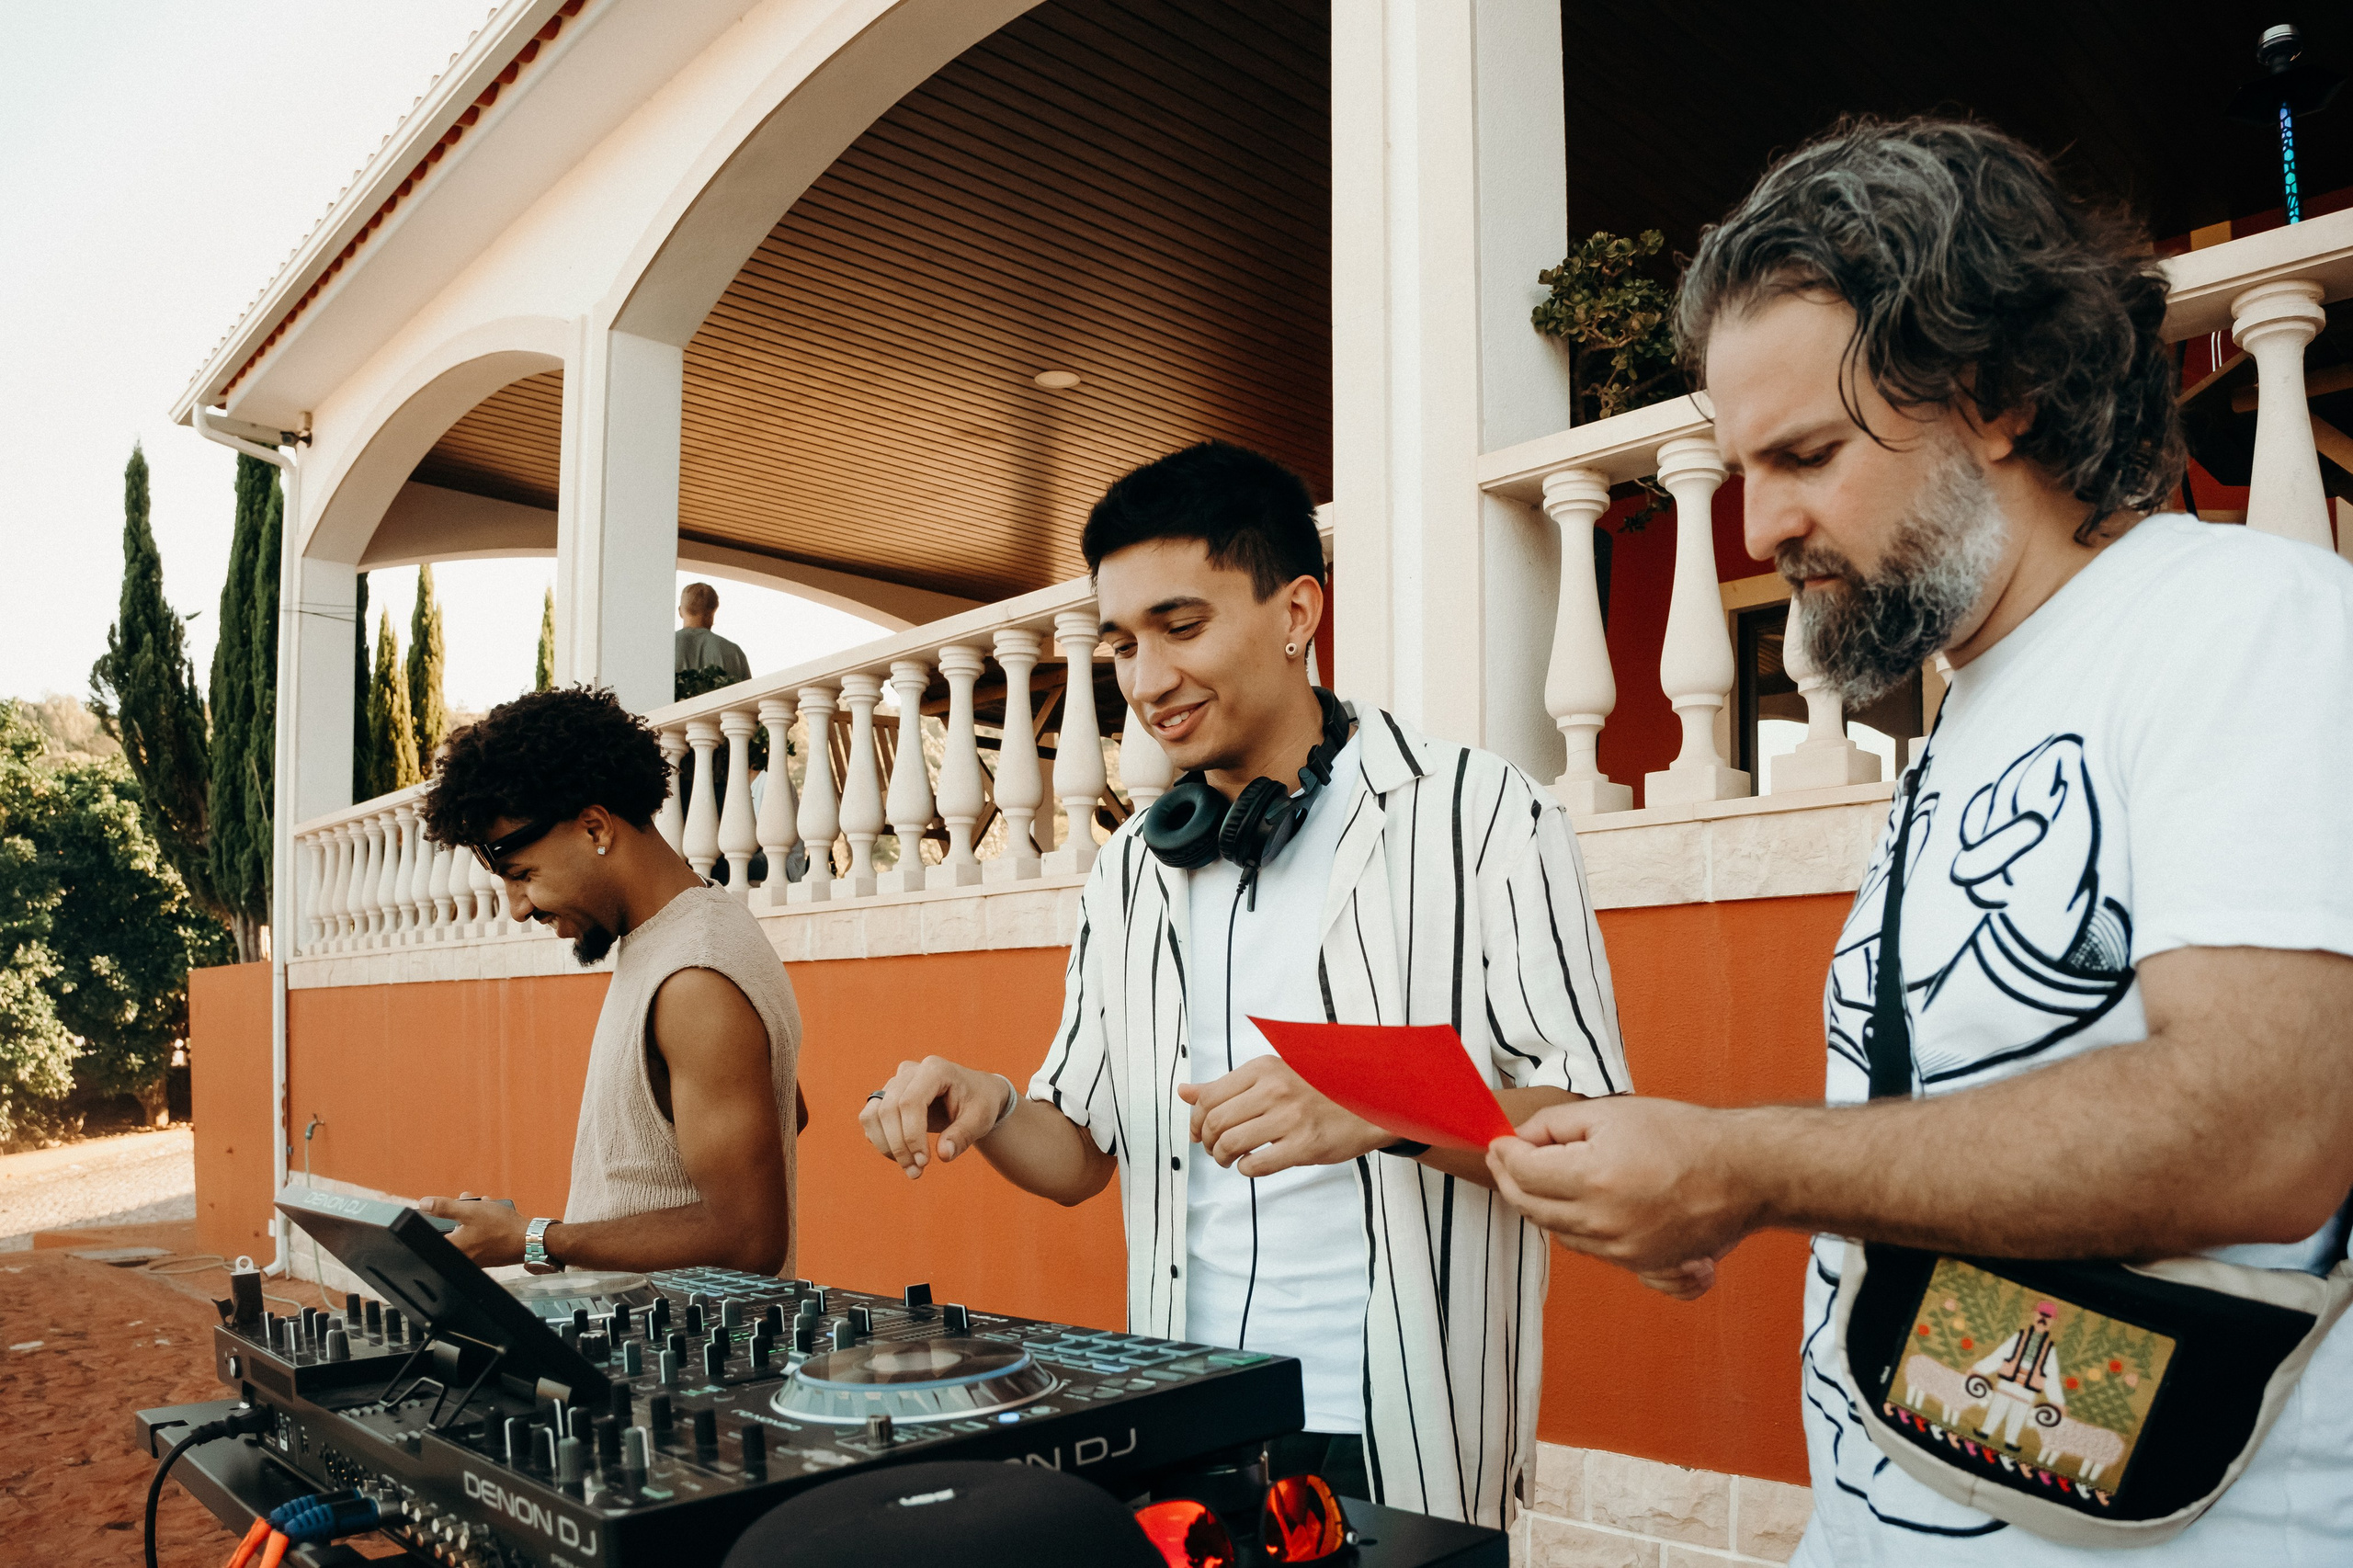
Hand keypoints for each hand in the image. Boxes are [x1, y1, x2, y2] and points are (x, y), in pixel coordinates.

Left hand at [417, 1192, 527, 1266]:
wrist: (527, 1240)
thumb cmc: (500, 1226)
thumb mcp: (470, 1210)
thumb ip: (444, 1207)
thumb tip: (424, 1204)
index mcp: (453, 1248)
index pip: (433, 1235)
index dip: (436, 1219)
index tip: (442, 1210)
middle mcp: (462, 1257)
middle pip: (451, 1232)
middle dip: (457, 1212)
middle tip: (466, 1201)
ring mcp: (475, 1258)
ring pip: (466, 1232)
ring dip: (471, 1216)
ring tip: (482, 1204)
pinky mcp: (487, 1256)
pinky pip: (478, 1238)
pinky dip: (481, 1225)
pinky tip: (491, 1213)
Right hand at [859, 1056, 1013, 1178]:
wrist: (975, 1095)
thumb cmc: (980, 1104)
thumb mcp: (980, 1119)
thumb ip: (963, 1136)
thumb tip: (944, 1155)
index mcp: (935, 1069)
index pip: (911, 1102)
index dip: (912, 1135)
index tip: (925, 1162)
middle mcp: (910, 1071)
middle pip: (889, 1110)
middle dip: (899, 1146)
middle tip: (917, 1172)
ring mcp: (895, 1082)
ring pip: (873, 1115)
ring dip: (885, 1147)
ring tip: (909, 1168)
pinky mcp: (886, 1097)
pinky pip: (870, 1120)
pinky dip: (881, 1142)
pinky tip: (903, 1157)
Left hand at [1178, 1056, 1389, 1176]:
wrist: (1368, 1104)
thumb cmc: (1315, 1091)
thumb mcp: (1270, 1077)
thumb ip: (1225, 1086)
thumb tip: (1184, 1092)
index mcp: (1263, 1068)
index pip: (1208, 1097)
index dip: (1196, 1122)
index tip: (1200, 1134)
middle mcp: (1275, 1088)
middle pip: (1216, 1122)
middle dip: (1208, 1143)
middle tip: (1216, 1151)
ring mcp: (1290, 1117)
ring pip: (1231, 1144)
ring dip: (1223, 1158)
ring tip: (1230, 1160)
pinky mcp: (1305, 1145)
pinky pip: (1257, 1165)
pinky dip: (1247, 1170)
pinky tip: (1253, 1165)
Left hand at [1484, 1097, 1756, 1280]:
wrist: (1743, 1173)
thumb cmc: (1683, 1136)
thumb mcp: (1611, 1112)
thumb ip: (1556, 1125)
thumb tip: (1521, 1139)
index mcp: (1593, 1179)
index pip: (1522, 1173)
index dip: (1503, 1155)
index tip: (1499, 1142)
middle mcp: (1603, 1222)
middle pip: (1530, 1208)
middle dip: (1510, 1181)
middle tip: (1504, 1159)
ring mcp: (1621, 1250)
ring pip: (1556, 1230)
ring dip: (1540, 1204)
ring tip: (1538, 1175)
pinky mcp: (1639, 1263)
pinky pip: (1588, 1246)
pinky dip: (1573, 1224)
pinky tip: (1576, 1200)